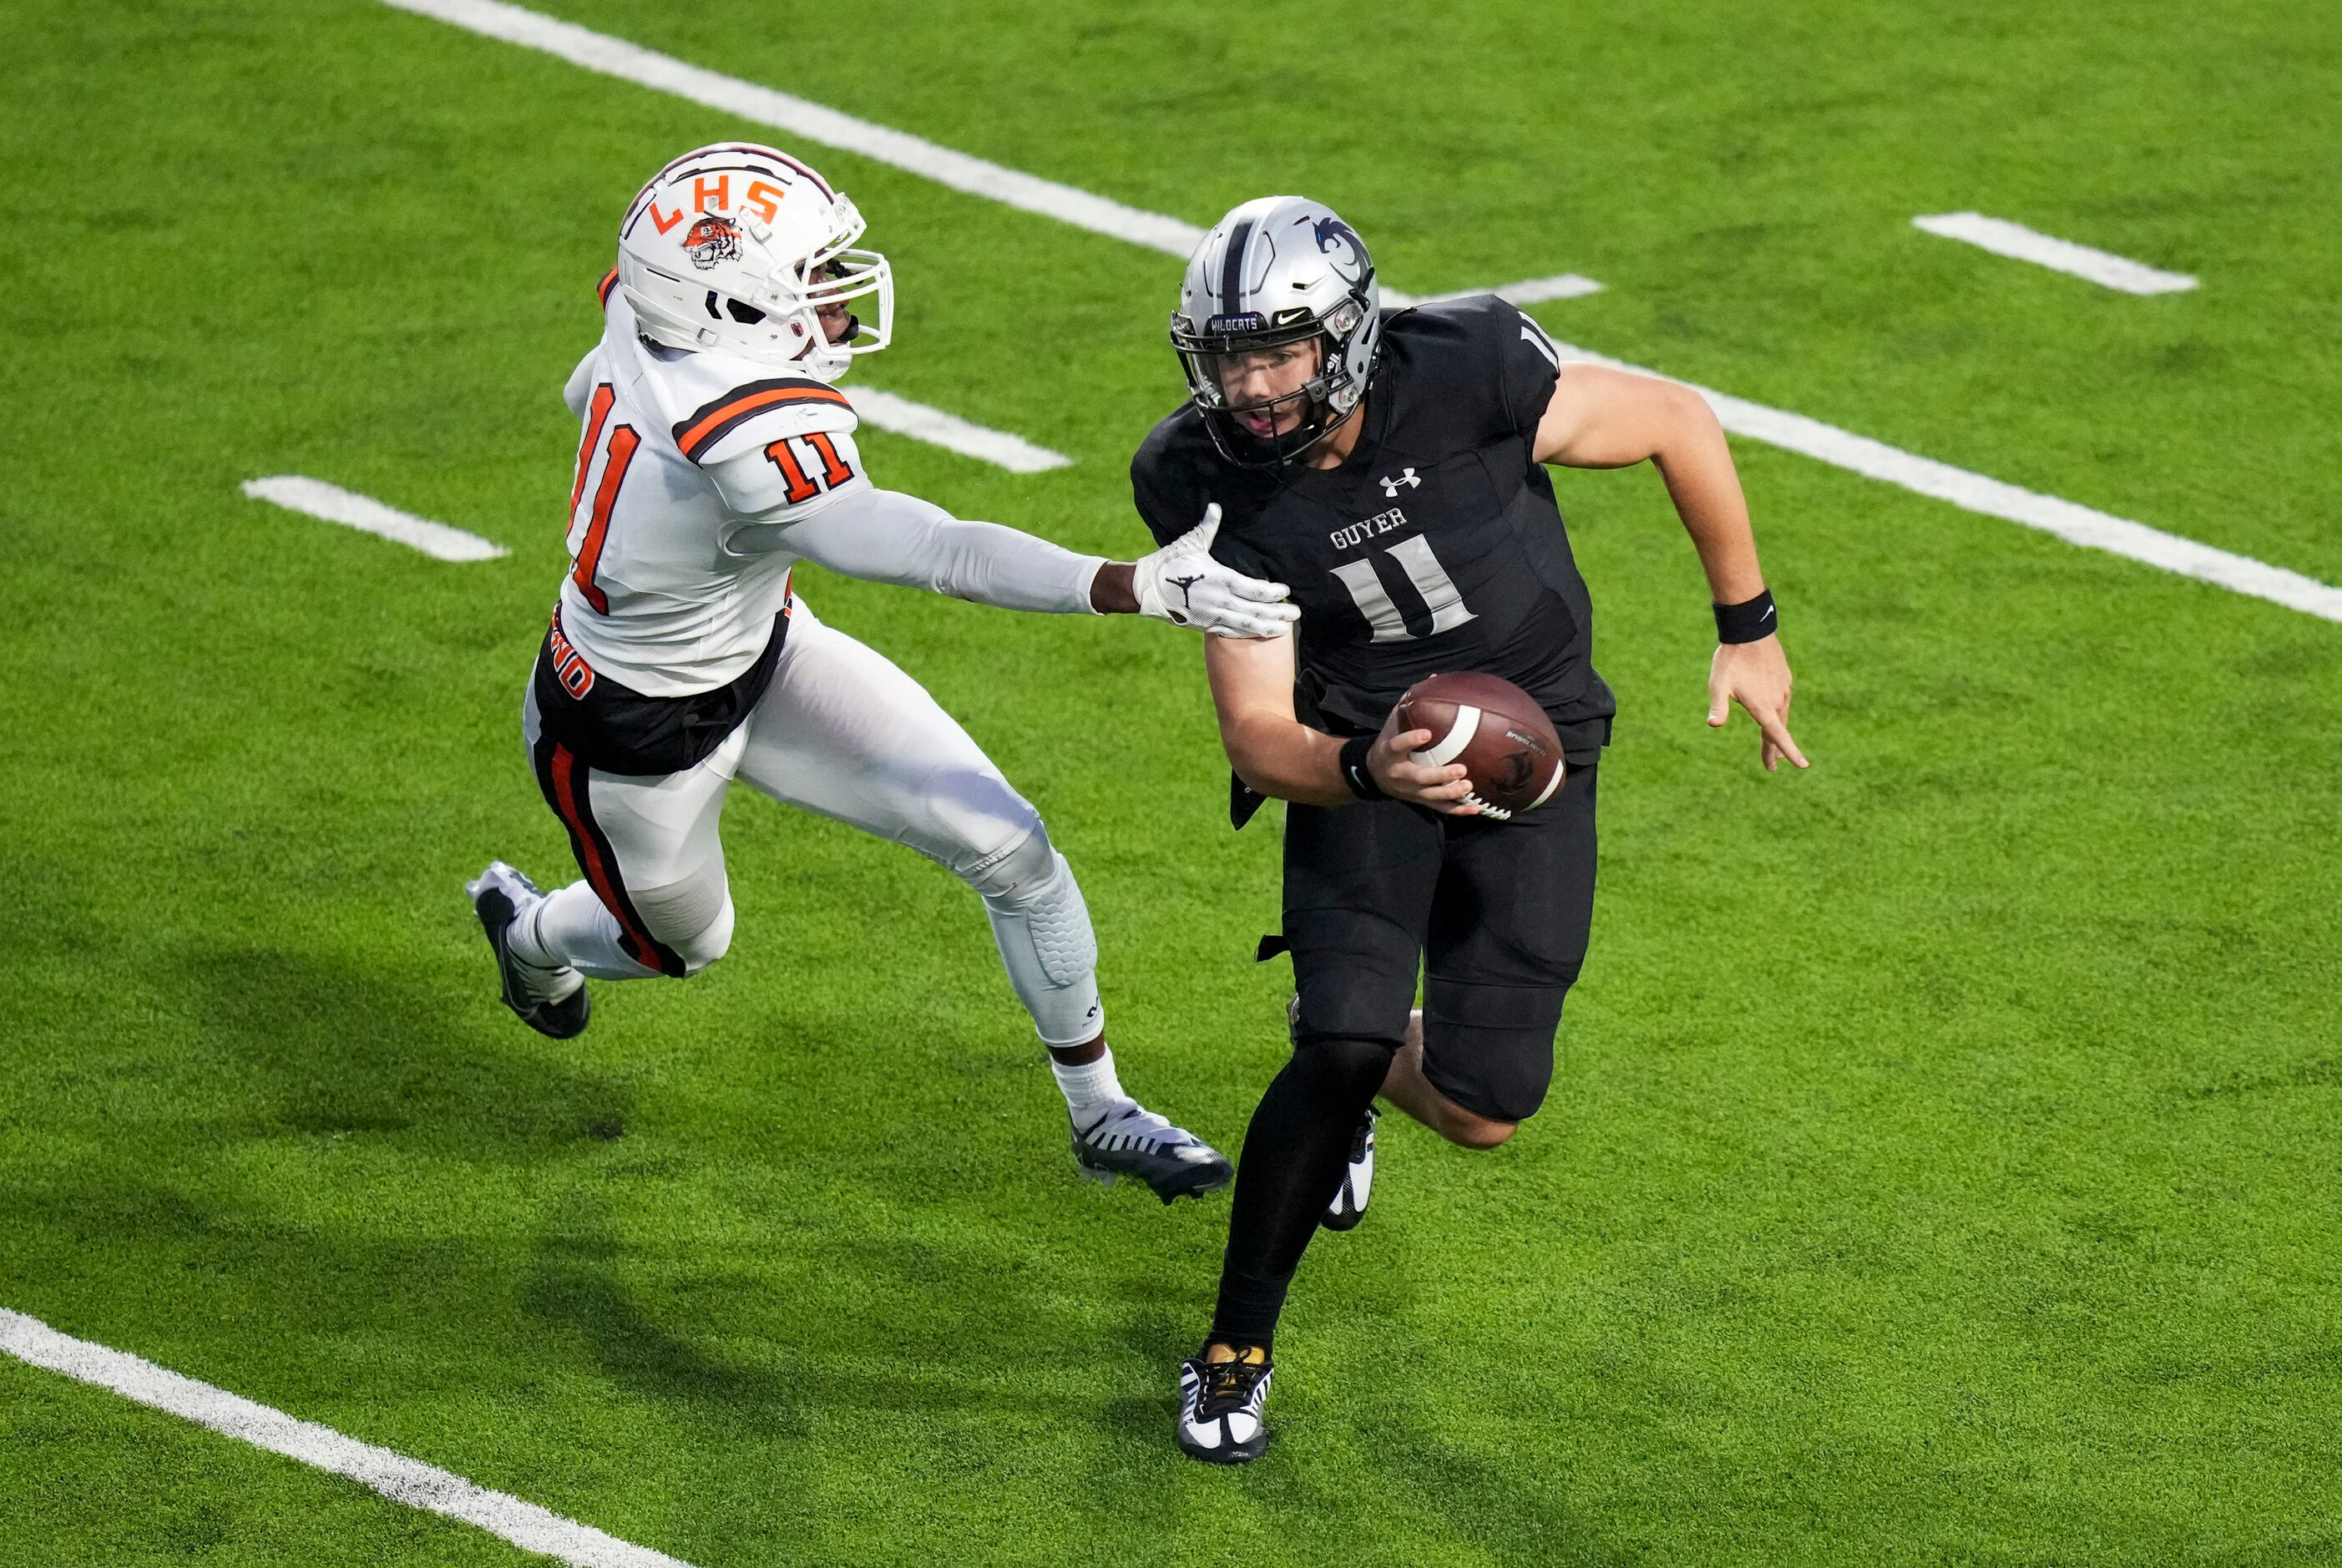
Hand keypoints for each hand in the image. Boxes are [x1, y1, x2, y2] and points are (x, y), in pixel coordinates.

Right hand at [1127, 503, 1299, 638]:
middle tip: (1296, 613)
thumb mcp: (1190, 543)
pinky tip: (1260, 634)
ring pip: (1246, 625)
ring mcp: (1213, 616)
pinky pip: (1232, 632)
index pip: (1254, 590)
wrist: (1146, 588)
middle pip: (1256, 611)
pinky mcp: (1205, 626)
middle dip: (1278, 613)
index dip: (1272, 592)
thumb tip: (1215, 506)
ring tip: (1285, 628)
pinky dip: (1248, 634)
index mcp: (1220, 579)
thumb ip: (1207, 527)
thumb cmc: (1170, 563)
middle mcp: (1220, 601)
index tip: (1285, 591)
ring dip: (1268, 626)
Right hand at [1368, 704, 1481, 814]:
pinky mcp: (1420, 800)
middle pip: (1420, 777)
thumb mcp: (1392, 723)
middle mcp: (1400, 774)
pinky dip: (1458, 810)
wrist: (1374, 773)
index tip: (1427, 734)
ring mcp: (1411, 790)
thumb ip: (1410, 704)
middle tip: (1462, 768)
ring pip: (1431, 795)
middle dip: (1441, 775)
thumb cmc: (1389, 743)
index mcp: (1390, 752)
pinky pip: (1440, 808)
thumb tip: (1434, 678)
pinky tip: (1474, 808)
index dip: (1411, 740)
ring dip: (1451, 793)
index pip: (1398, 746)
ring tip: (1469, 786)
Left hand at [1708, 634, 1807, 771]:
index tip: (1803, 765)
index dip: (1790, 752)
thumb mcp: (1718, 685)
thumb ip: (1718, 706)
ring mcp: (1784, 689)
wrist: (1750, 631)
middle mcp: (1777, 701)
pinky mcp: (1785, 679)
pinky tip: (1773, 712)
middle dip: (1775, 749)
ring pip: (1781, 715)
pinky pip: (1782, 700)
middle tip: (1773, 765)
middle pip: (1778, 730)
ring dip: (1777, 730)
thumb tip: (1713, 724)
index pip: (1778, 736)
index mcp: (1763, 707)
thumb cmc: (1731, 660)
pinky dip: (1778, 712)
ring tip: (1772, 744)